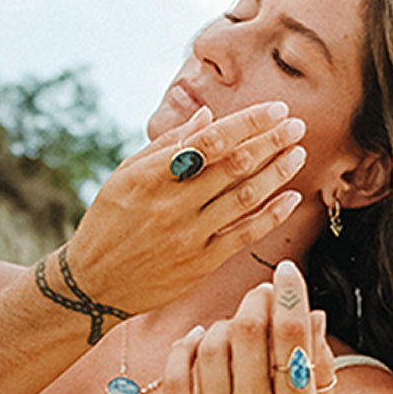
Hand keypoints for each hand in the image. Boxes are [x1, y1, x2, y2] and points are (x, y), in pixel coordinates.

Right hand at [66, 103, 307, 315]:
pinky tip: (292, 198)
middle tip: (297, 125)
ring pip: (245, 198)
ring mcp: (189, 237)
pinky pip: (244, 236)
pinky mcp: (201, 264)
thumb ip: (166, 146)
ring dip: (277, 173)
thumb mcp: (125, 176)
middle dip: (270, 142)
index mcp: (150, 177)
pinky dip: (272, 215)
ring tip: (298, 153)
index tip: (275, 109)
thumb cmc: (108, 224)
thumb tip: (208, 116)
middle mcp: (172, 205)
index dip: (248, 123)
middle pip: (234, 166)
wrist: (95, 284)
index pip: (210, 141)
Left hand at [162, 261, 335, 393]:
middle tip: (257, 294)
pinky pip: (177, 377)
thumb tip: (314, 315)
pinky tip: (194, 339)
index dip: (290, 298)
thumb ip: (319, 373)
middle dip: (253, 303)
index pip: (293, 342)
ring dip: (220, 325)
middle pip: (249, 336)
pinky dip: (185, 347)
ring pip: (212, 350)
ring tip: (228, 326)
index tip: (285, 273)